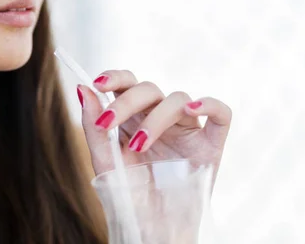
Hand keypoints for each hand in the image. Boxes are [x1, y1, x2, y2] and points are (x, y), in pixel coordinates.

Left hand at [77, 70, 230, 181]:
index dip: (115, 77)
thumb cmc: (129, 196)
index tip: (97, 82)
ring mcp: (187, 128)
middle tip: (107, 123)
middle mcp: (160, 117)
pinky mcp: (211, 144)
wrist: (152, 228)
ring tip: (138, 145)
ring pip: (177, 98)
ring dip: (155, 117)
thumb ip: (93, 125)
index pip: (127, 84)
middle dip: (125, 102)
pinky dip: (209, 104)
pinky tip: (193, 109)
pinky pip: (221, 114)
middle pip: (148, 89)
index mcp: (134, 118)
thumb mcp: (105, 161)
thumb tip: (83, 88)